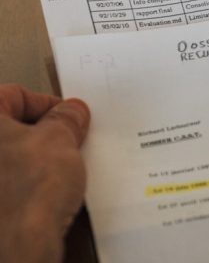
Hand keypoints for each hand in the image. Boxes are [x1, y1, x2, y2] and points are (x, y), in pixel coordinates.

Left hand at [0, 85, 89, 262]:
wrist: (18, 245)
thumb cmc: (28, 190)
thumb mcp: (60, 138)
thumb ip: (66, 118)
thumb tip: (71, 111)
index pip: (13, 94)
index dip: (47, 103)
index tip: (68, 117)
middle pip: (8, 128)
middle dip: (40, 132)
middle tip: (66, 140)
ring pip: (8, 158)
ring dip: (31, 159)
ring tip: (58, 169)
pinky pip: (7, 185)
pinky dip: (23, 184)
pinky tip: (44, 194)